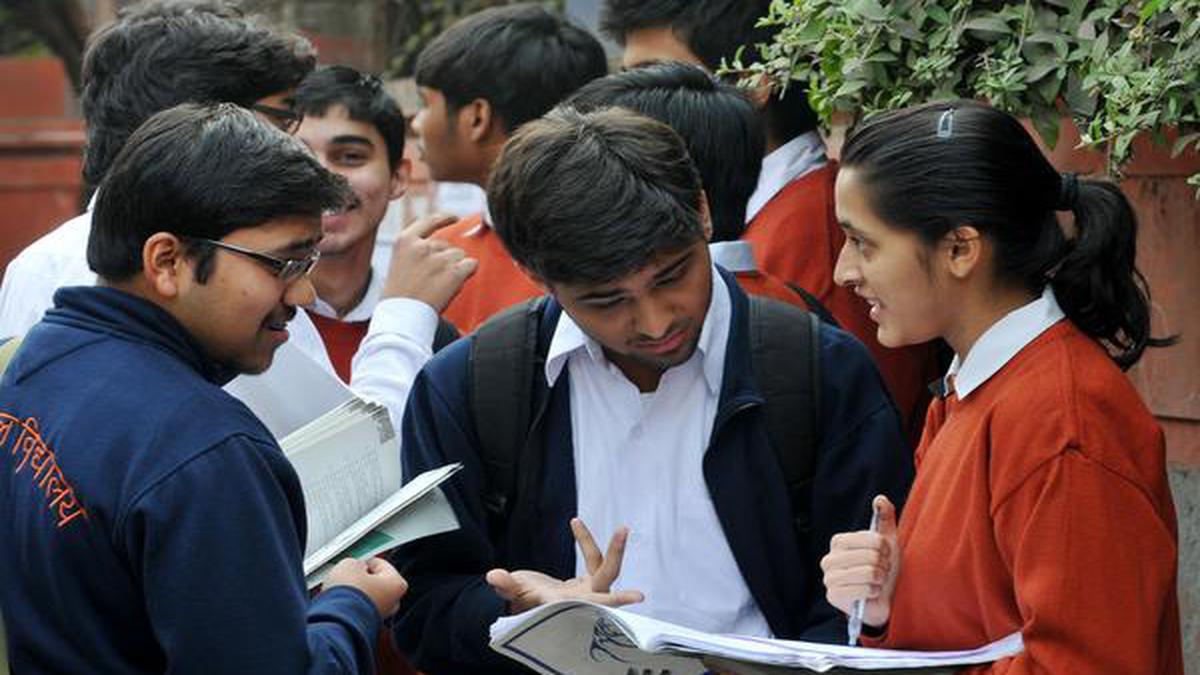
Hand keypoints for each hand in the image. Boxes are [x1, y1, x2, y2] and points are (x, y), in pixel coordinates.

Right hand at [324, 557, 408, 618]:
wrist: (336, 622)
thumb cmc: (348, 594)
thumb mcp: (349, 564)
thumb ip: (356, 563)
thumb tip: (355, 568)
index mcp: (397, 584)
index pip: (380, 564)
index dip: (364, 562)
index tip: (354, 563)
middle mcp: (393, 603)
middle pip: (374, 582)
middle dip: (360, 579)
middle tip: (347, 577)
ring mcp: (380, 617)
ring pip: (365, 597)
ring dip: (353, 593)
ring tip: (339, 591)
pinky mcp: (365, 627)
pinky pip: (356, 610)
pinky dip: (348, 606)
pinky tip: (337, 604)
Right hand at [381, 212, 477, 311]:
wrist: (402, 315)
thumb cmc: (400, 295)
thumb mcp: (400, 262)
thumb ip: (418, 250)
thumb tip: (444, 245)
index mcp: (405, 240)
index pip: (430, 221)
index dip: (445, 218)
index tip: (455, 218)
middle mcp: (423, 246)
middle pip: (448, 245)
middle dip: (446, 260)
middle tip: (432, 280)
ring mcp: (439, 259)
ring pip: (460, 255)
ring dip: (455, 268)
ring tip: (439, 285)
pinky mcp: (454, 272)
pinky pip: (472, 265)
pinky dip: (467, 273)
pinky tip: (453, 285)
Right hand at [486, 518, 644, 613]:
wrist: (525, 604)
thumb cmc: (520, 601)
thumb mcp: (512, 593)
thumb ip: (505, 586)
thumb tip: (494, 576)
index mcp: (568, 606)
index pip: (595, 602)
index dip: (615, 600)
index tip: (638, 595)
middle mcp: (583, 599)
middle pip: (606, 576)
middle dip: (615, 553)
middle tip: (623, 530)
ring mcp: (588, 589)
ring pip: (602, 565)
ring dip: (604, 544)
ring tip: (592, 522)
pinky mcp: (588, 580)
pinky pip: (593, 558)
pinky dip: (585, 541)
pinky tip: (575, 524)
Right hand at [820, 495, 898, 628]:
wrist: (882, 600)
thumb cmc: (883, 569)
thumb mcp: (888, 541)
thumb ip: (884, 517)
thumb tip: (880, 499)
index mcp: (839, 542)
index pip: (872, 539)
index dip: (885, 548)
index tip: (884, 555)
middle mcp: (829, 558)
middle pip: (871, 556)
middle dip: (883, 566)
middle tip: (880, 571)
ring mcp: (829, 578)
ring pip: (868, 573)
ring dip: (880, 580)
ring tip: (876, 582)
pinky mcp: (833, 596)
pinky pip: (864, 589)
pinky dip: (874, 592)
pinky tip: (871, 593)